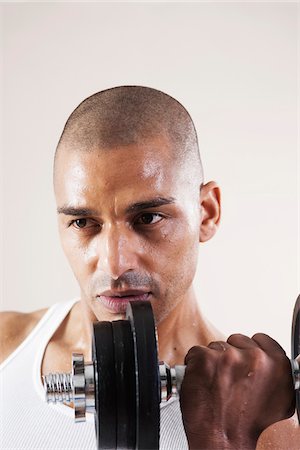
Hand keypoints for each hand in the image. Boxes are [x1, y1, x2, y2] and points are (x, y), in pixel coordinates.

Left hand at [180, 333, 294, 449]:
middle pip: (237, 340)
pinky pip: (197, 352)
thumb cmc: (248, 428)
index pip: (260, 339)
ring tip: (216, 386)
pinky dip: (195, 366)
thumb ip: (275, 376)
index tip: (244, 362)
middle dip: (231, 356)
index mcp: (278, 365)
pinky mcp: (205, 358)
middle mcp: (256, 358)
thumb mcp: (278, 401)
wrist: (224, 443)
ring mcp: (229, 356)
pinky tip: (203, 383)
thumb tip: (270, 365)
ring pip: (216, 346)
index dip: (249, 350)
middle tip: (229, 380)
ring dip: (213, 362)